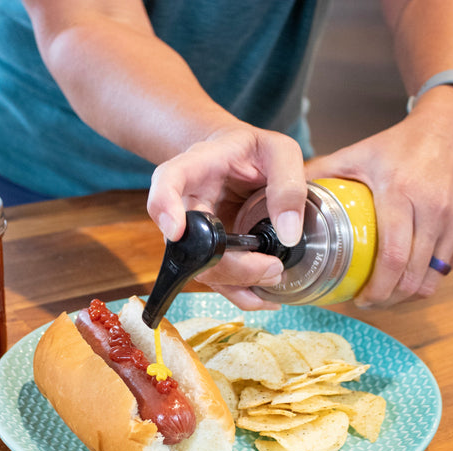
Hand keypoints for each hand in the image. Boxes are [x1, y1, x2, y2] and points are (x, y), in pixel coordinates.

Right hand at [147, 124, 307, 309]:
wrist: (238, 160)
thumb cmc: (255, 151)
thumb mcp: (280, 152)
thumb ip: (288, 185)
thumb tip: (289, 236)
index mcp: (194, 167)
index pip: (166, 181)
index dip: (164, 207)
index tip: (175, 230)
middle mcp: (185, 204)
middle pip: (186, 243)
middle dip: (227, 264)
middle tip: (272, 266)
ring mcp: (193, 234)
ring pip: (200, 269)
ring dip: (237, 282)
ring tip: (275, 276)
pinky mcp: (208, 253)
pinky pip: (215, 280)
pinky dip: (240, 294)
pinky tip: (265, 297)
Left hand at [306, 87, 452, 307]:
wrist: (442, 129)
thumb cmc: (395, 144)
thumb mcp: (354, 154)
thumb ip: (320, 172)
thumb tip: (286, 195)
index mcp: (400, 194)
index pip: (392, 256)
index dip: (377, 287)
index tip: (359, 299)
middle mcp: (430, 210)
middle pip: (413, 275)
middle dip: (388, 299)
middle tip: (366, 303)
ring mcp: (450, 220)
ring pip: (433, 277)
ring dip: (407, 295)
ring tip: (383, 297)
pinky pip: (445, 268)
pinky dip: (423, 281)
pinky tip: (403, 282)